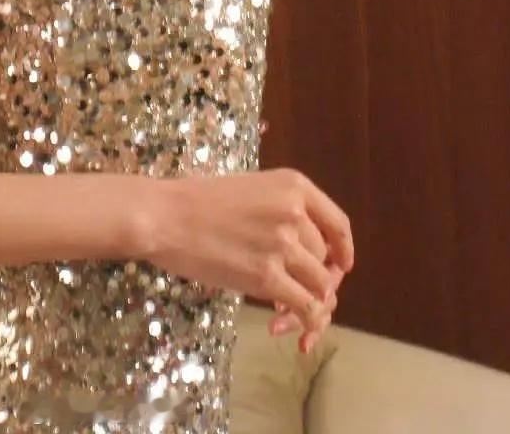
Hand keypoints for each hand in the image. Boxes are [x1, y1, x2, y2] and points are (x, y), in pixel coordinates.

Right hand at [145, 166, 353, 342]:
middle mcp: (295, 212)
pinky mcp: (266, 276)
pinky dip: (302, 320)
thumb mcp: (251, 189)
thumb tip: (305, 252)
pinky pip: (304, 306)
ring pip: (318, 284)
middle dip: (315, 279)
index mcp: (294, 185)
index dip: (343, 249)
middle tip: (291, 291)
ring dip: (306, 300)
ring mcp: (282, 244)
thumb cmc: (198, 200)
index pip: (338, 223)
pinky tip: (283, 323)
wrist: (165, 216)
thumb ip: (281, 212)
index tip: (341, 265)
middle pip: (325, 258)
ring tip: (281, 306)